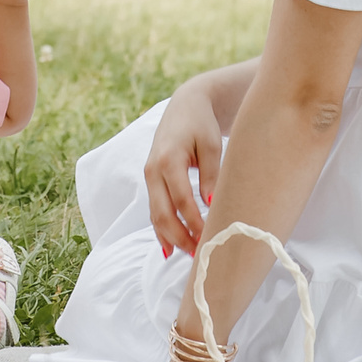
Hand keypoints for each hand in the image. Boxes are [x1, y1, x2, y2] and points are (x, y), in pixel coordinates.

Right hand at [143, 77, 224, 255]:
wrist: (185, 106)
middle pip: (163, 212)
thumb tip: (212, 204)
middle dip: (180, 236)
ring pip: (155, 214)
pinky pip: (154, 209)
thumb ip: (211, 174)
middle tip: (200, 254)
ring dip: (171, 237)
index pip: (181, 200)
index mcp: (168, 160)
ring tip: (190, 255)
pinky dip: (162, 229)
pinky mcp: (151, 180)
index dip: (194, 222)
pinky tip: (171, 247)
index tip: (210, 238)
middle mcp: (153, 170)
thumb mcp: (212, 146)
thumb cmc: (201, 125)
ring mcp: (149, 176)